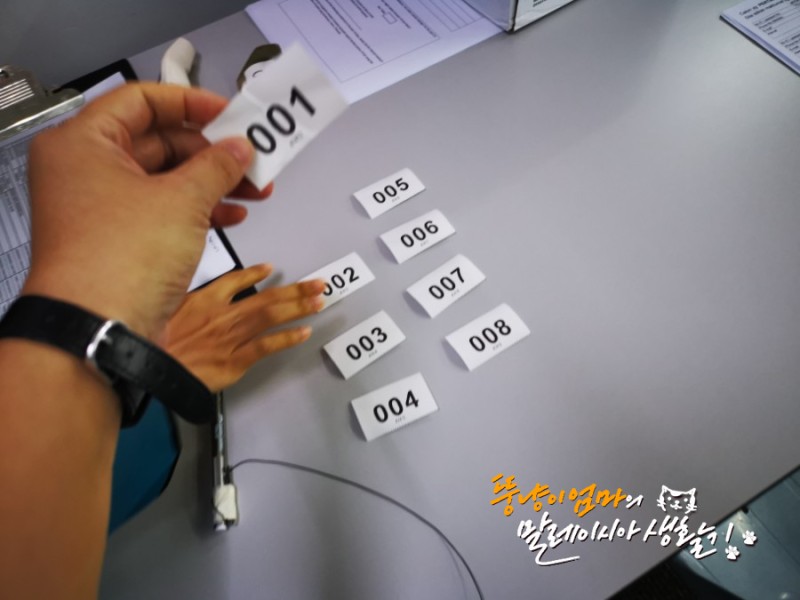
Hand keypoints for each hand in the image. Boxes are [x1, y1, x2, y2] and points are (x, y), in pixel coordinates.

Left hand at [22, 82, 270, 338]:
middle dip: (211, 152)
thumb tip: (240, 149)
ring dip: (212, 183)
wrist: (99, 329)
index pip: (142, 100)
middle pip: (157, 141)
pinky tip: (232, 215)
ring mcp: (100, 206)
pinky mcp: (117, 238)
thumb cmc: (123, 257)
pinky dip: (196, 210)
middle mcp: (85, 170)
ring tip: (256, 190)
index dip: (191, 103)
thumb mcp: (182, 201)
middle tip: (252, 159)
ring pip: (164, 178)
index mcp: (84, 143)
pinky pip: (161, 209)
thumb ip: (217, 166)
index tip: (230, 115)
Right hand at [162, 264, 324, 390]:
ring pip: (271, 317)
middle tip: (318, 285)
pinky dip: (287, 338)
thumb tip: (191, 299)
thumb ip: (182, 302)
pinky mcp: (235, 360)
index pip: (235, 280)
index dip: (255, 273)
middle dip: (295, 290)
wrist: (148, 368)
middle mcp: (223, 314)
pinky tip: (304, 332)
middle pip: (266, 297)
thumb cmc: (150, 342)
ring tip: (319, 302)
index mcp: (204, 299)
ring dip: (298, 308)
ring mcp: (231, 337)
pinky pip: (266, 346)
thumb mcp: (161, 310)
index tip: (270, 268)